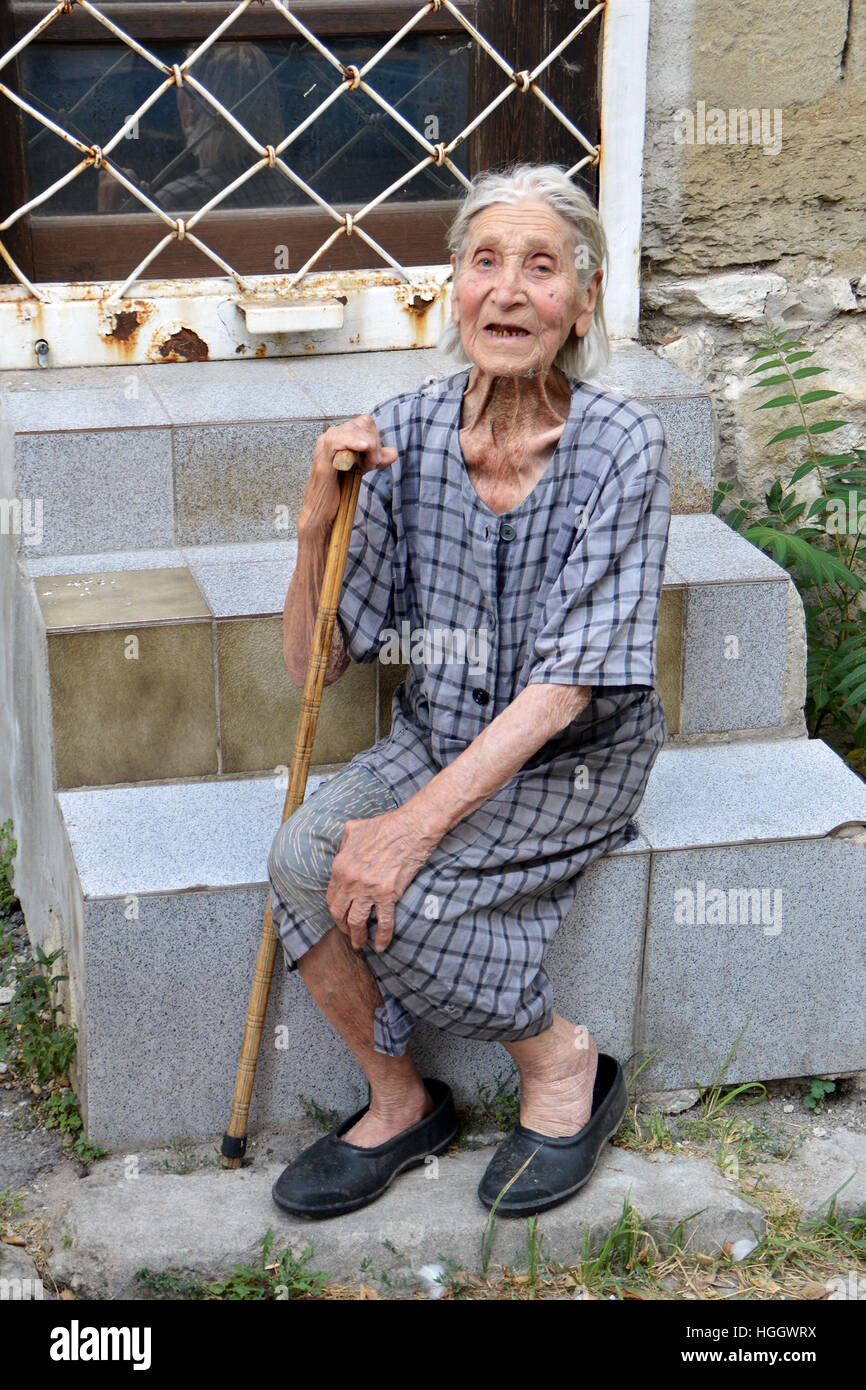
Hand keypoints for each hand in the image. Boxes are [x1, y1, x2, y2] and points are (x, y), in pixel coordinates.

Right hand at [299, 416, 397, 535]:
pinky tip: (363, 447)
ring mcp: (325, 446)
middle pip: (361, 424)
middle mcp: (331, 436)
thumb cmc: (339, 487)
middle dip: (373, 443)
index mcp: (341, 436)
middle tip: (372, 463)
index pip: (364, 422)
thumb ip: (377, 458)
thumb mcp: (363, 468)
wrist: (324, 508)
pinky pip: (336, 441)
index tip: (375, 459)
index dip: (375, 437)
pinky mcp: (322, 458)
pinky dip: (352, 442)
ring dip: (367, 446)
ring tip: (369, 463)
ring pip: (351, 430)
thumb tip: (393, 452)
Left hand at [326, 808, 436, 951]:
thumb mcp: (354, 829)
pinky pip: (383, 922)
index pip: (331, 896)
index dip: (335, 910)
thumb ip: (344, 844)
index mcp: (340, 866)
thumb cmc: (386, 826)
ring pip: (356, 922)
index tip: (341, 916)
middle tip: (348, 934)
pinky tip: (381, 945)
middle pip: (339, 912)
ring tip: (360, 944)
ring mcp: (368, 889)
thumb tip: (342, 851)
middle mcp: (351, 880)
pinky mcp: (388, 894)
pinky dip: (382, 937)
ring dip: (357, 937)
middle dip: (342, 927)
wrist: (412, 827)